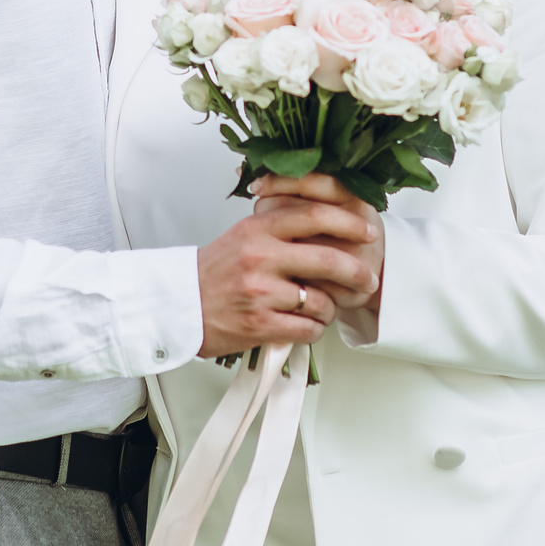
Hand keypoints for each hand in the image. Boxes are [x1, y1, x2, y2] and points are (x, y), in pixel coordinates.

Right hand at [195, 195, 382, 357]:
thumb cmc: (213, 273)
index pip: (313, 215)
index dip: (348, 223)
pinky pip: (307, 329)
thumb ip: (280, 225)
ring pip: (321, 302)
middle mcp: (260, 257)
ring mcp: (260, 292)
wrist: (177, 305)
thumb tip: (326, 220)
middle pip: (327, 260)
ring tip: (320, 309)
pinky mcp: (259, 325)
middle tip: (367, 279)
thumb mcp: (243, 235)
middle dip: (357, 272)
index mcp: (258, 229)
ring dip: (329, 309)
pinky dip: (313, 330)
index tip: (366, 231)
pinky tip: (305, 325)